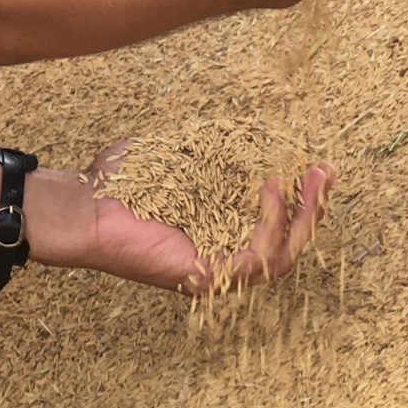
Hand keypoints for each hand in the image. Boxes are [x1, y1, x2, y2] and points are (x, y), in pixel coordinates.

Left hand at [72, 142, 335, 295]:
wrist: (83, 204)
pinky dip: (269, 224)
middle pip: (288, 246)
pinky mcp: (206, 277)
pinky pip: (255, 259)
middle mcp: (221, 255)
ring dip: (301, 219)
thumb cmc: (118, 183)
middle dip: (314, 209)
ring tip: (304, 180)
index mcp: (218, 231)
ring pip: (281, 258)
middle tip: (324, 172)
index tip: (315, 165)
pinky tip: (268, 188)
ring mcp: (215, 272)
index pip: (276, 225)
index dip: (302, 199)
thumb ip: (210, 150)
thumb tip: (244, 130)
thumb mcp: (177, 156)